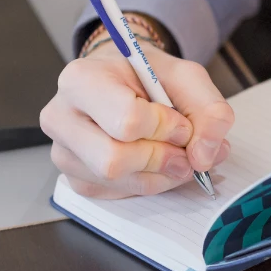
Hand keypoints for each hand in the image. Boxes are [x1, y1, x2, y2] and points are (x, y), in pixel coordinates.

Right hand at [40, 39, 233, 197]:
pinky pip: (117, 193)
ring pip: (116, 181)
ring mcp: (62, 152)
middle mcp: (60, 117)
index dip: (166, 128)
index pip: (126, 120)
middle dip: (161, 158)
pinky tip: (152, 161)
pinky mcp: (74, 179)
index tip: (181, 122)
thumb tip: (204, 157)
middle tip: (183, 148)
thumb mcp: (186, 76)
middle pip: (113, 160)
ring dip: (159, 174)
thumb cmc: (146, 76)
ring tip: (173, 153)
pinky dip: (147, 183)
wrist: (120, 81)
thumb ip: (210, 110)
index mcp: (80, 80)